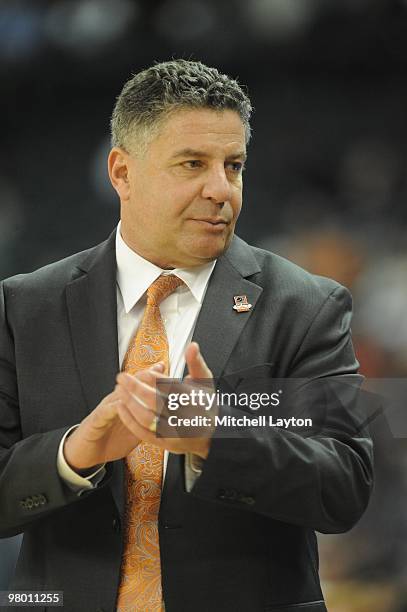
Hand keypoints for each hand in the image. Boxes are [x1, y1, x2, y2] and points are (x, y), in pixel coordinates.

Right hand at [63, 364, 162, 470]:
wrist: (86, 452)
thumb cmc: (111, 440)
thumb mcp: (135, 431)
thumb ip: (148, 422)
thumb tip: (166, 418)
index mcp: (126, 404)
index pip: (140, 387)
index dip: (153, 378)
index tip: (167, 370)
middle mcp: (115, 402)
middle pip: (130, 385)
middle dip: (145, 376)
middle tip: (158, 368)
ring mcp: (105, 409)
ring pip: (118, 394)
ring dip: (130, 388)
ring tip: (143, 381)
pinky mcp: (96, 420)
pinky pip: (105, 412)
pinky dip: (114, 407)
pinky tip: (121, 403)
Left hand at [115, 342, 214, 458]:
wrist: (211, 435)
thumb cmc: (205, 404)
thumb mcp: (205, 382)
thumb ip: (196, 362)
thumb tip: (192, 345)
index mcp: (195, 401)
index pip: (172, 387)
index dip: (154, 378)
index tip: (143, 371)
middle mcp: (184, 418)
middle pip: (155, 402)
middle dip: (136, 388)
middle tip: (122, 377)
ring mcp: (174, 433)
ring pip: (146, 418)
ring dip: (129, 403)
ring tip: (120, 390)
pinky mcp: (164, 443)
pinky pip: (142, 433)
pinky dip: (129, 420)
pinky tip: (121, 407)